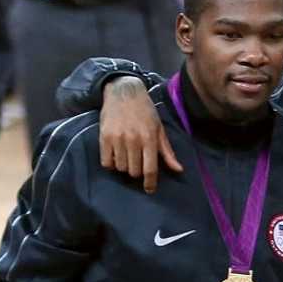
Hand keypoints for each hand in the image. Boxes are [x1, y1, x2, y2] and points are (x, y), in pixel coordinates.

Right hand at [100, 76, 180, 192]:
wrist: (123, 92)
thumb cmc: (145, 111)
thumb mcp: (159, 129)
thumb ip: (167, 151)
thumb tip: (178, 170)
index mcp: (149, 139)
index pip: (150, 169)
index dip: (150, 183)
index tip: (149, 189)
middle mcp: (133, 140)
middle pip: (134, 171)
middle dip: (137, 172)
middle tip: (137, 164)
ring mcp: (117, 139)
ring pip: (121, 168)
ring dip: (124, 167)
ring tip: (127, 157)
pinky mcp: (104, 137)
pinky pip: (106, 162)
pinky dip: (111, 163)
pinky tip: (115, 156)